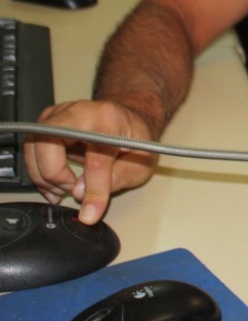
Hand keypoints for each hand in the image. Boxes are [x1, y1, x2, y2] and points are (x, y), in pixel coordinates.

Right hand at [24, 100, 158, 224]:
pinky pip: (32, 145)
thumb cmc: (135, 138)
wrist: (130, 119)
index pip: (96, 157)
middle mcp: (81, 111)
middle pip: (49, 141)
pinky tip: (54, 183)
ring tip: (61, 190)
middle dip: (53, 174)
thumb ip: (117, 178)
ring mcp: (62, 113)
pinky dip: (38, 168)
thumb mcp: (141, 162)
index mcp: (109, 120)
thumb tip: (83, 195)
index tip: (91, 210)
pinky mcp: (49, 120)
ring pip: (34, 144)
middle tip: (68, 191)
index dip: (93, 188)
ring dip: (42, 174)